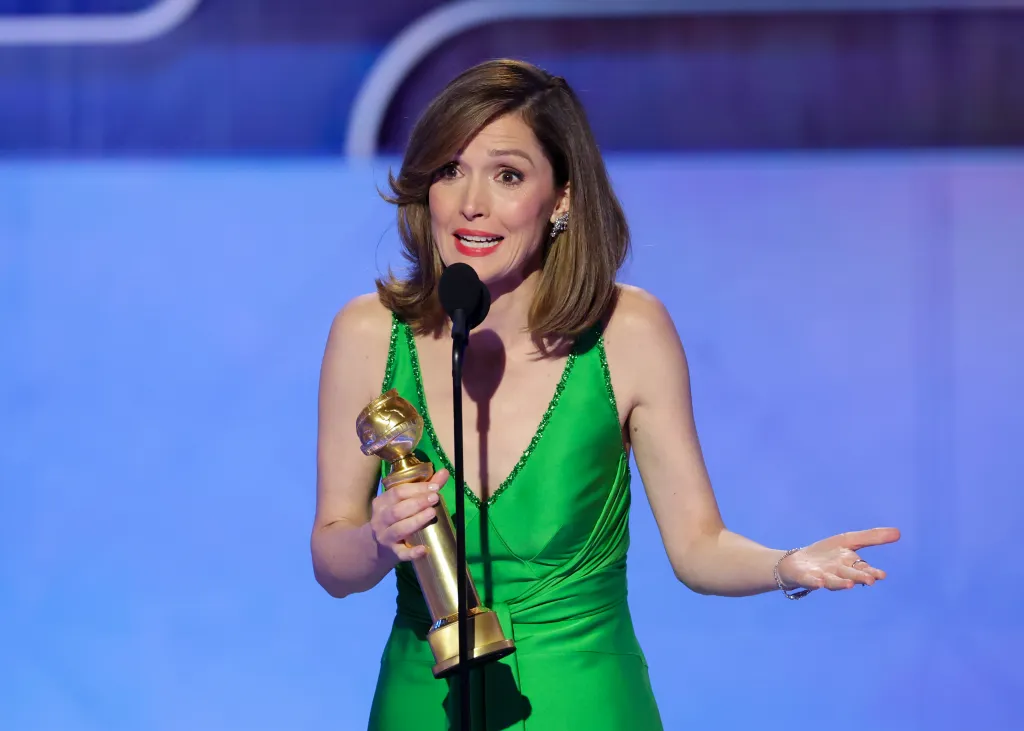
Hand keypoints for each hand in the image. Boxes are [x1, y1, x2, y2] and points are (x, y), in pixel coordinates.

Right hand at [369, 469, 449, 562]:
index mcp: (382, 502)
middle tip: (435, 498)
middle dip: (417, 503)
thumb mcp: (404, 501)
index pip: (397, 492)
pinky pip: (401, 554)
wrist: (376, 546)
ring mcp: (385, 536)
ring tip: (432, 514)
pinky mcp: (392, 552)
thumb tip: (444, 472)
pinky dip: (412, 552)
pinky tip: (424, 549)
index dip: (416, 489)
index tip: (434, 487)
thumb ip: (424, 487)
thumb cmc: (395, 518)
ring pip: (399, 529)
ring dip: (416, 521)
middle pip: (397, 510)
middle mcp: (380, 519)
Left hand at [778, 527, 900, 591]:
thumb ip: (871, 537)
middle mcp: (838, 572)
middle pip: (851, 575)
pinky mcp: (806, 577)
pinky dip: (816, 582)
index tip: (881, 575)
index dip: (872, 572)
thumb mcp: (848, 541)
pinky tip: (819, 582)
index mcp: (850, 564)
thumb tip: (899, 532)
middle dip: (860, 577)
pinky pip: (811, 581)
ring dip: (841, 583)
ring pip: (833, 581)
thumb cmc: (826, 554)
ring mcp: (823, 576)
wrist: (797, 562)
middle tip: (870, 580)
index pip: (863, 568)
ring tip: (848, 585)